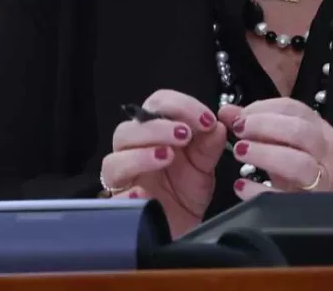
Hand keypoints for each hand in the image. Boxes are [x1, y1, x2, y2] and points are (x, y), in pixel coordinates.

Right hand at [99, 90, 226, 237]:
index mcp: (154, 134)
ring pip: (114, 161)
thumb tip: (217, 126)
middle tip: (185, 135)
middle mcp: (134, 152)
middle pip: (128, 129)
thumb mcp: (204, 166)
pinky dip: (129, 194)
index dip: (180, 106)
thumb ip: (210, 144)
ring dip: (141, 155)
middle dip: (158, 127)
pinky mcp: (122, 207)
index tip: (205, 119)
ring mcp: (125, 181)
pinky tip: (145, 194)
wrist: (181, 228)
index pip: (157, 104)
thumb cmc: (186, 192)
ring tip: (167, 157)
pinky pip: (116, 199)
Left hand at [218, 98, 332, 199]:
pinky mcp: (310, 208)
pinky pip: (285, 199)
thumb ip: (256, 125)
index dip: (263, 108)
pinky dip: (260, 191)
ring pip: (299, 163)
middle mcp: (326, 153)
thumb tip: (228, 112)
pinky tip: (242, 186)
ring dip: (265, 154)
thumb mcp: (284, 146)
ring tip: (241, 152)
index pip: (294, 109)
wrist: (326, 211)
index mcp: (320, 131)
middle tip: (239, 130)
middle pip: (300, 131)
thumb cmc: (303, 173)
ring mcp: (322, 181)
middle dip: (265, 126)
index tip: (239, 115)